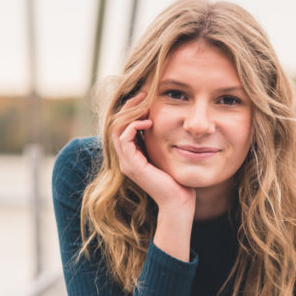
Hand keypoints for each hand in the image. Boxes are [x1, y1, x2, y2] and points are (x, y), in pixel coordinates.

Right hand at [111, 93, 195, 213]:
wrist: (179, 201)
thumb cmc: (177, 180)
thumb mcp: (166, 154)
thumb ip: (160, 141)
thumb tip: (166, 123)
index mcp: (132, 156)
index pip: (123, 127)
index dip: (132, 110)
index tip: (146, 98)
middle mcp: (125, 159)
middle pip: (116, 124)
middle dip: (129, 107)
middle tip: (143, 94)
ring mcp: (127, 163)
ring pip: (117, 129)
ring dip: (130, 114)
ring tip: (145, 104)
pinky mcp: (132, 166)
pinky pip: (125, 139)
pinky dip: (134, 127)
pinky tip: (149, 122)